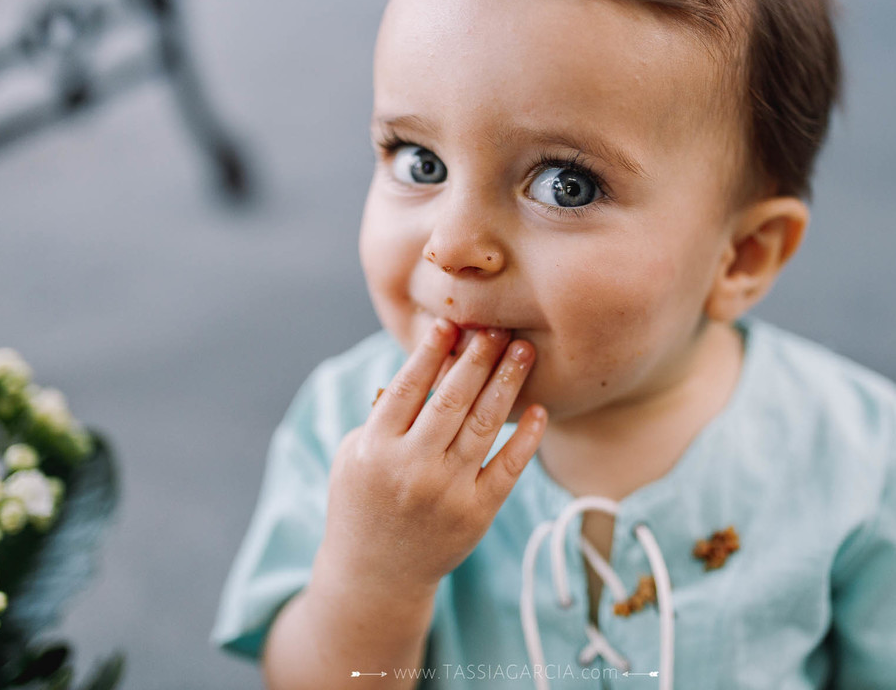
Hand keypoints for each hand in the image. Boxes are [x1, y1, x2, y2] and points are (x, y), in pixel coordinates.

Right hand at [317, 318, 546, 596]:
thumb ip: (385, 412)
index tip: (451, 322)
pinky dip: (526, 438)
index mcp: (375, 447)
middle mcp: (412, 468)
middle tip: (498, 327)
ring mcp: (447, 492)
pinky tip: (539, 409)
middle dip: (478, 357)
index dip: (431, 351)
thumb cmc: (363, 500)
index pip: (408, 387)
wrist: (375, 574)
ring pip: (484, 425)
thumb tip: (429, 359)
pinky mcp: (476, 514)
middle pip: (452, 399)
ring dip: (507, 383)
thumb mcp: (356, 454)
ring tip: (524, 350)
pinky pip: (508, 467)